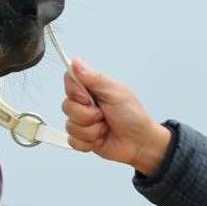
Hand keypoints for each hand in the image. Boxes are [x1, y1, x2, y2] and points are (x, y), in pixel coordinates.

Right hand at [62, 59, 171, 176]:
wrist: (140, 143)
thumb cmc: (133, 116)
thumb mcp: (115, 92)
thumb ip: (93, 78)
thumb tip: (76, 62)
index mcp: (92, 88)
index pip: (69, 81)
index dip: (75, 92)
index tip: (88, 98)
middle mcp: (85, 104)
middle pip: (67, 106)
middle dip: (87, 115)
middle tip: (103, 114)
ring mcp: (83, 122)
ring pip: (70, 125)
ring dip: (91, 130)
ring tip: (105, 127)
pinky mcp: (82, 139)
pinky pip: (73, 141)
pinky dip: (88, 142)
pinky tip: (100, 138)